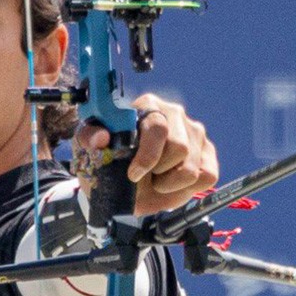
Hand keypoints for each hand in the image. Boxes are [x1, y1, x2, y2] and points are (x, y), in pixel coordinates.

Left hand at [73, 94, 218, 214]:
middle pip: (179, 148)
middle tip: (143, 176)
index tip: (133, 175)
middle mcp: (174, 114)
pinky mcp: (208, 155)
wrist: (120, 186)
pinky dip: (186, 190)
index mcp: (147, 105)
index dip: (148, 156)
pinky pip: (208, 177)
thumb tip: (101, 136)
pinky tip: (171, 184)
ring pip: (192, 168)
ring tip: (155, 179)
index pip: (158, 128)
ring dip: (169, 184)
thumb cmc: (107, 162)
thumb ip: (88, 138)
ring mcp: (195, 133)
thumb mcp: (88, 150)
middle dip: (158, 171)